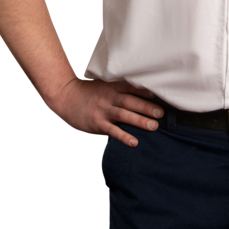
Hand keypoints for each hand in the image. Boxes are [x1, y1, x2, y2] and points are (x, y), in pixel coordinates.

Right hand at [48, 78, 163, 146]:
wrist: (66, 97)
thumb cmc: (89, 92)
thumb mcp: (104, 85)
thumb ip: (120, 90)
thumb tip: (142, 95)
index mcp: (113, 87)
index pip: (132, 88)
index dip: (146, 91)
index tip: (160, 94)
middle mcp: (110, 97)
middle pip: (131, 101)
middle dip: (147, 107)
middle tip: (162, 113)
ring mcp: (103, 110)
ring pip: (124, 115)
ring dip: (140, 121)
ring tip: (154, 126)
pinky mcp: (97, 123)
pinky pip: (112, 131)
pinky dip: (123, 136)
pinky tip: (134, 142)